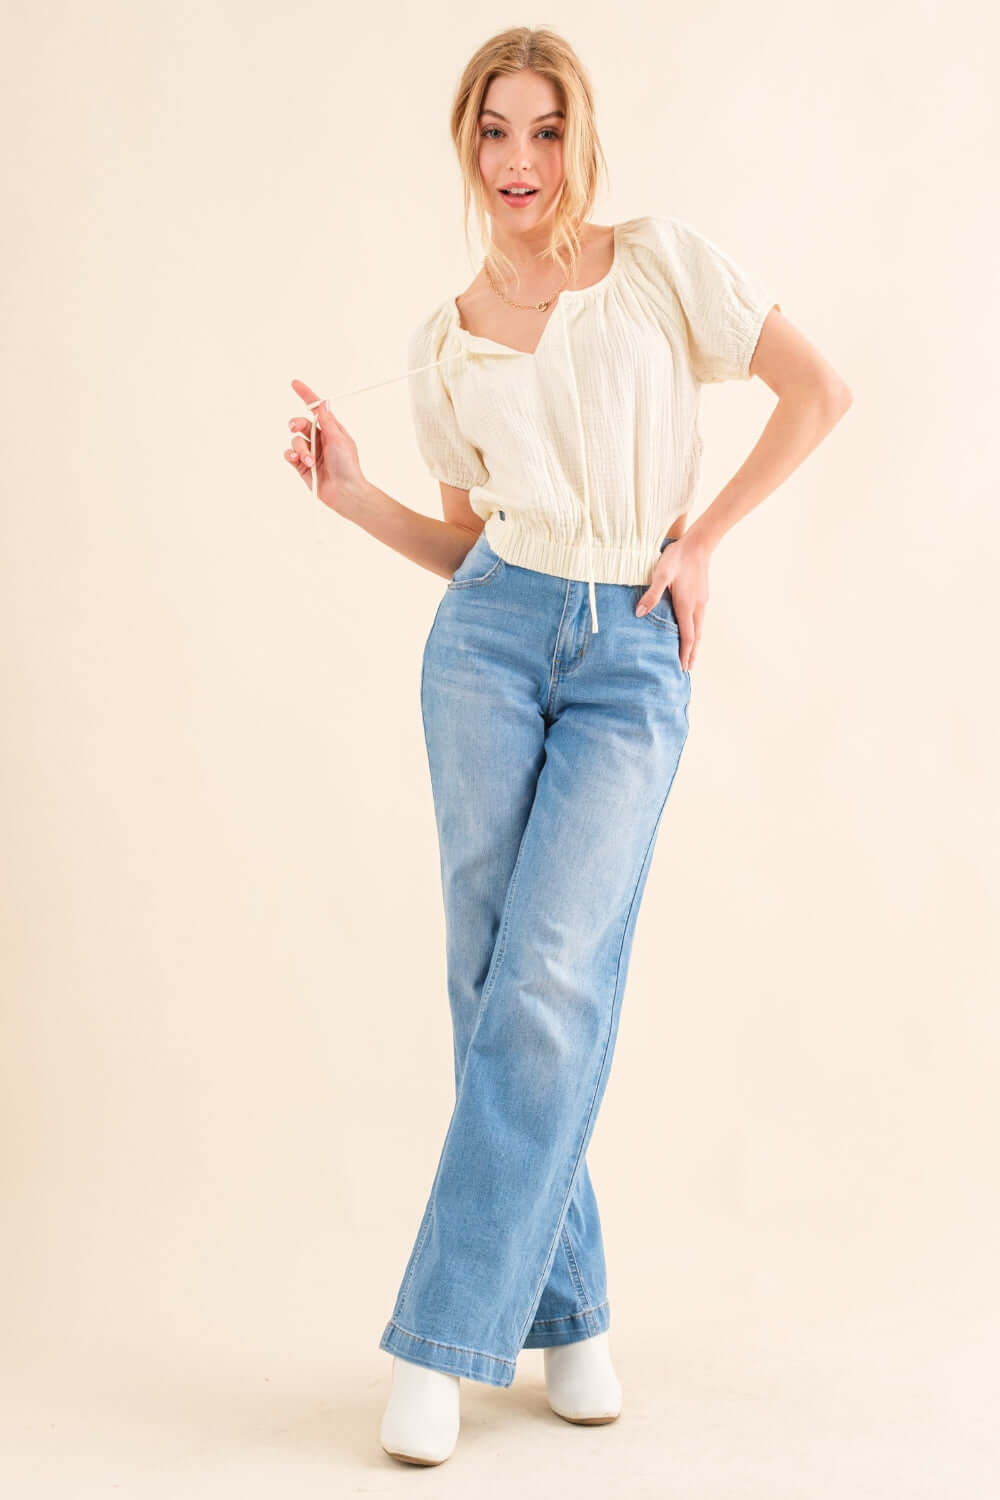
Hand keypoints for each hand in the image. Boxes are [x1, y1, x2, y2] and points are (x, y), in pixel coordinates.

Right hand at [283, 379, 365, 512]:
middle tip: (295, 427)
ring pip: (294, 440)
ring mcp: (310, 452)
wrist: (344, 492)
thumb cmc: (348, 466)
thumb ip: (327, 421)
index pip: (316, 409)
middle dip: (296, 423)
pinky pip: (290, 454)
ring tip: (308, 460)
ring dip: (300, 448)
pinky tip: (298, 460)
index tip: (295, 384)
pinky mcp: (302, 466)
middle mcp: (320, 439)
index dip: (306, 396)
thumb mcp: (339, 439)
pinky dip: (292, 455)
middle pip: (301, 423)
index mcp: (331, 430)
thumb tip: (323, 403)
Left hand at [635, 533, 709, 671]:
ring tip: (690, 655)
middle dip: (692, 654)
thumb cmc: (677, 558)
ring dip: (695, 643)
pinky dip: (696, 631)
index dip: (685, 653)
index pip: (687, 636)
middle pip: (696, 637)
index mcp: (686, 605)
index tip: (683, 667)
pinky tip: (690, 631)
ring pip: (700, 628)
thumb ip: (651, 595)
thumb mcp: (661, 574)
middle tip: (688, 669)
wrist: (698, 544)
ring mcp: (702, 601)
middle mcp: (697, 606)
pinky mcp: (702, 595)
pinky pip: (699, 620)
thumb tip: (640, 614)